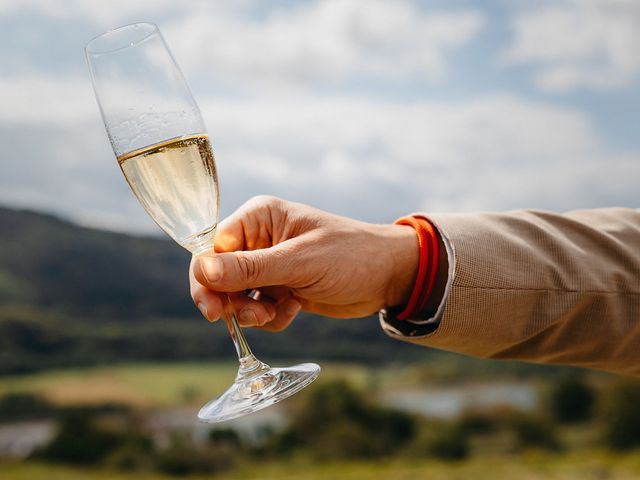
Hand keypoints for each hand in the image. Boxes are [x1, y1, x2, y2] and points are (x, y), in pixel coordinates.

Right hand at [189, 196, 417, 330]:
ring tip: (278, 311)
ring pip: (237, 297)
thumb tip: (202, 270)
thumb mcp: (300, 262)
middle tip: (250, 318)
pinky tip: (295, 308)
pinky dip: (272, 317)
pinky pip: (258, 309)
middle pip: (219, 276)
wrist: (389, 277)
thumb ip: (251, 269)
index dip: (207, 279)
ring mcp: (269, 266)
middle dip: (231, 301)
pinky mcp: (280, 288)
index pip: (212, 248)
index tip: (214, 309)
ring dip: (253, 312)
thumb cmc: (350, 256)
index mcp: (258, 218)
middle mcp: (258, 240)